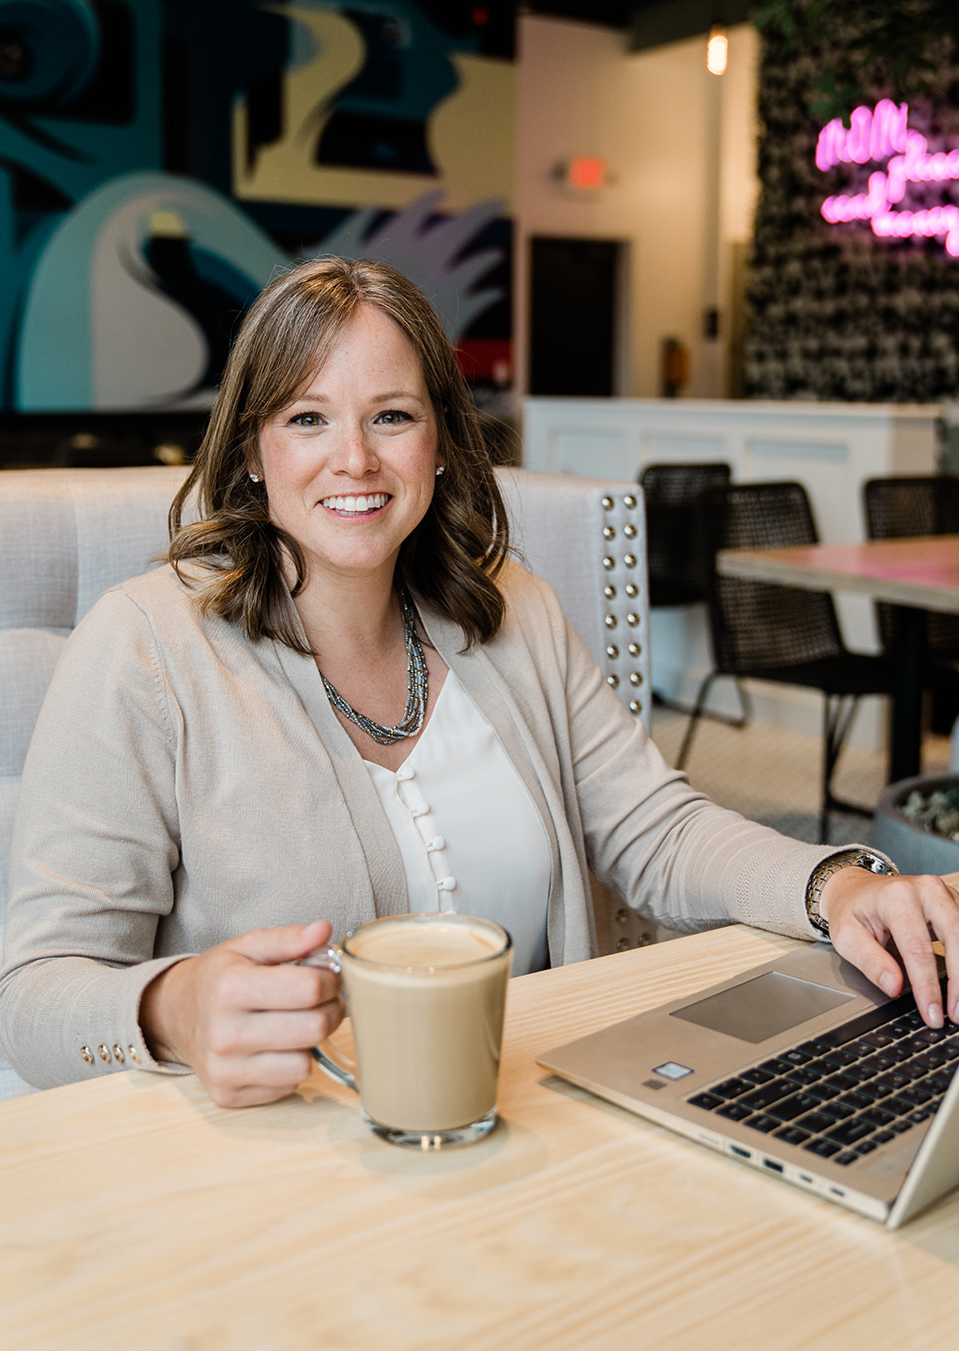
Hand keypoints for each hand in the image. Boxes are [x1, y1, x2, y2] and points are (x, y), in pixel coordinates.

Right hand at [140, 920, 343, 1106]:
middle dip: (329, 1011)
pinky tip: (276, 1048)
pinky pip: (287, 1086)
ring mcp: (225, 1069)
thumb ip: (288, 938)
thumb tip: (324, 930)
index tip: (326, 978)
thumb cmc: (218, 977)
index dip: (330, 981)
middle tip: (320, 1002)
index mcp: (231, 987)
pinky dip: (290, 1066)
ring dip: (310, 1044)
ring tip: (298, 1025)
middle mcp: (224, 1033)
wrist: (175, 1015)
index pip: (309, 989)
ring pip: (304, 1064)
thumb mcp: (248, 946)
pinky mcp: (228, 1095)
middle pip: (313, 1028)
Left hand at [820, 868, 958, 1027]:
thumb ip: (871, 962)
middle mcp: (926, 890)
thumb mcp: (846, 936)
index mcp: (897, 897)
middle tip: (955, 1014)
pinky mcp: (954, 902)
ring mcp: (944, 894)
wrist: (857, 888)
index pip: (918, 948)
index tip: (933, 1013)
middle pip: (955, 938)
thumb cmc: (851, 911)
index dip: (927, 986)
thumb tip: (894, 986)